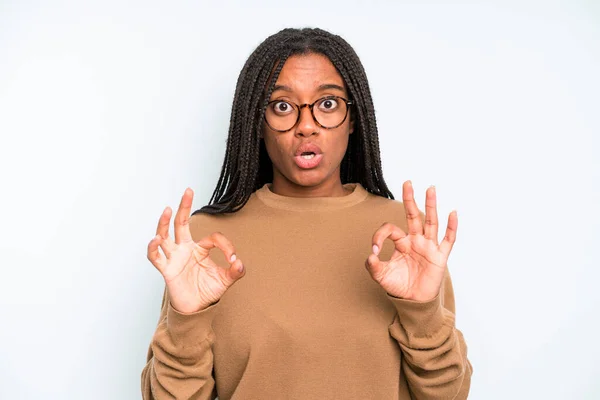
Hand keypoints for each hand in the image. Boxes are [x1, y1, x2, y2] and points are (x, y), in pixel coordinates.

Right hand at [147, 188, 245, 312]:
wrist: (196, 309)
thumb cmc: (208, 291)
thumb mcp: (226, 280)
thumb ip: (235, 271)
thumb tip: (239, 263)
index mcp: (199, 249)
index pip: (212, 237)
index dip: (225, 245)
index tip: (233, 259)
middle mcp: (185, 249)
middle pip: (181, 223)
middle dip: (184, 206)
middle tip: (188, 190)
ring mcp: (174, 258)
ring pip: (165, 235)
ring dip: (164, 223)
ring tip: (168, 209)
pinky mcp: (167, 270)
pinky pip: (156, 257)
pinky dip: (153, 248)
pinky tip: (156, 240)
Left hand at [365, 181, 456, 301]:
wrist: (413, 301)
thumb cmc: (399, 285)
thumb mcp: (381, 276)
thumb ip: (373, 266)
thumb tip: (370, 255)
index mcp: (402, 243)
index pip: (391, 229)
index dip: (380, 235)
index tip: (374, 249)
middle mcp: (416, 241)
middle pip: (413, 216)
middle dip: (410, 199)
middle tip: (407, 182)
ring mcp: (429, 247)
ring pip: (430, 222)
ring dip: (431, 205)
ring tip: (431, 188)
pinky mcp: (439, 257)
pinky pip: (448, 240)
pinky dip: (451, 227)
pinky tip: (452, 213)